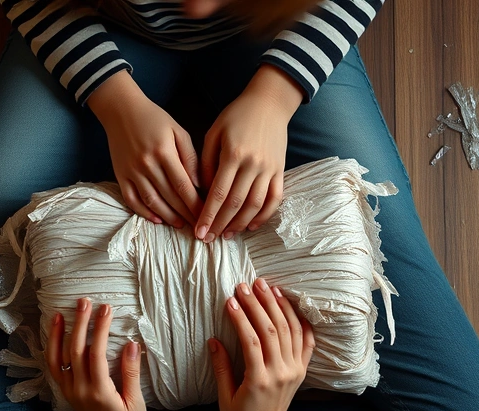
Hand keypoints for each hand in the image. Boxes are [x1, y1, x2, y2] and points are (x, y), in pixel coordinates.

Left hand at [47, 298, 147, 410]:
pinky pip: (54, 367)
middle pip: (75, 351)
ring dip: (60, 334)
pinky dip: (52, 348)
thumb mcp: (137, 402)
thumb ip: (131, 373)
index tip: (106, 310)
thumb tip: (131, 344)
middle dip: (80, 324)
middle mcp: (80, 390)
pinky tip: (55, 333)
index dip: (100, 330)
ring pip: (59, 358)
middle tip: (85, 301)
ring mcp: (70, 391)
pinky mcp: (67, 392)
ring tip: (61, 312)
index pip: (96, 354)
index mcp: (100, 392)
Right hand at [87, 72, 203, 228]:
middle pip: (169, 196)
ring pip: (152, 201)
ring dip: (168, 216)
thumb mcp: (178, 131)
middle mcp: (147, 164)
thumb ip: (190, 156)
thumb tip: (199, 184)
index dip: (195, 203)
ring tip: (181, 224)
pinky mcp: (120, 175)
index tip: (206, 213)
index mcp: (164, 152)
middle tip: (198, 224)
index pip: (183, 185)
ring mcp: (132, 171)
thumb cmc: (154, 119)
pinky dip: (143, 212)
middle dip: (186, 213)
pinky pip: (131, 199)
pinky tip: (157, 219)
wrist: (121, 110)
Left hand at [196, 65, 302, 242]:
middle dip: (220, 224)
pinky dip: (264, 215)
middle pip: (235, 204)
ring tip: (226, 235)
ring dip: (240, 224)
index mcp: (232, 154)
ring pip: (255, 205)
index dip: (207, 215)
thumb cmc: (236, 116)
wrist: (269, 103)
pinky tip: (251, 226)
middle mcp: (252, 164)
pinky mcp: (280, 171)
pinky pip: (274, 199)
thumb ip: (206, 163)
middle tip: (208, 239)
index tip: (198, 231)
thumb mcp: (213, 133)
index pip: (218, 193)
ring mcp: (269, 169)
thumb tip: (202, 192)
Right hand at [208, 278, 315, 410]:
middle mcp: (280, 372)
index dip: (241, 318)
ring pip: (290, 331)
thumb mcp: (224, 397)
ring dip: (279, 306)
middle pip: (271, 330)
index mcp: (259, 380)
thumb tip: (213, 341)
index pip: (251, 341)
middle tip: (246, 285)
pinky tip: (291, 305)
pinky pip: (306, 341)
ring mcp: (294, 370)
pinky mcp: (302, 369)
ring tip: (267, 287)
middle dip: (258, 304)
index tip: (231, 300)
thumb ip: (221, 368)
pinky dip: (301, 322)